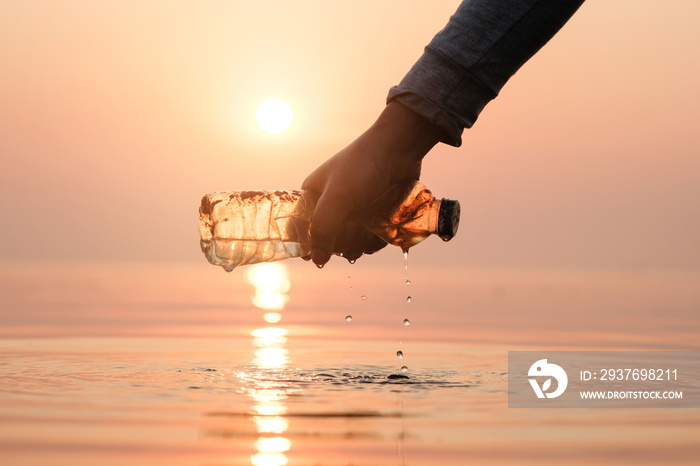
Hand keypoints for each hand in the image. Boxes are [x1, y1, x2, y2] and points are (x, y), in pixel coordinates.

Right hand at [302, 101, 443, 266]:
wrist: (399, 148)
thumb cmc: (361, 166)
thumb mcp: (337, 198)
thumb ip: (322, 229)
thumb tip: (317, 260)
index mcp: (313, 195)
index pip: (301, 228)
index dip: (307, 243)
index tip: (317, 255)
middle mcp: (332, 204)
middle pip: (329, 239)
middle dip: (339, 245)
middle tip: (349, 240)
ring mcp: (354, 210)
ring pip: (351, 241)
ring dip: (359, 245)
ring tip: (367, 234)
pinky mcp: (374, 214)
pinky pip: (370, 237)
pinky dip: (375, 240)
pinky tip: (380, 234)